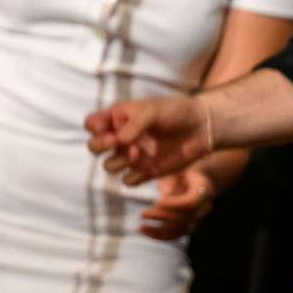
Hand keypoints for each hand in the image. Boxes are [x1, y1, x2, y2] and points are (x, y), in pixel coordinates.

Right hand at [86, 95, 211, 185]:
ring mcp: (132, 155)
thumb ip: (134, 125)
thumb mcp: (152, 111)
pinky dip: (132, 175)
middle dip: (99, 145)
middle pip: (94, 146)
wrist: (201, 128)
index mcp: (118, 118)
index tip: (104, 128)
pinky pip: (128, 180)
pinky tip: (145, 164)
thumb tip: (118, 141)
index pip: (92, 124)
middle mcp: (121, 138)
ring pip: (109, 166)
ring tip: (137, 151)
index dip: (93, 128)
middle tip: (114, 141)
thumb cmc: (174, 112)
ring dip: (118, 161)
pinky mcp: (145, 171)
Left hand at [138, 168, 215, 240]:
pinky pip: (175, 234)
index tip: (156, 202)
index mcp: (204, 189)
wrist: (194, 178)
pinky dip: (159, 235)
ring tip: (141, 228)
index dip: (174, 204)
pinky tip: (144, 230)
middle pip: (184, 217)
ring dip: (159, 231)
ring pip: (180, 230)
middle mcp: (204, 207)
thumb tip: (166, 193)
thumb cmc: (182, 169)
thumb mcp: (177, 168)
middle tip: (143, 214)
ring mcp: (197, 218)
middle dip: (162, 216)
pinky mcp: (188, 225)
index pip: (192, 202)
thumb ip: (172, 178)